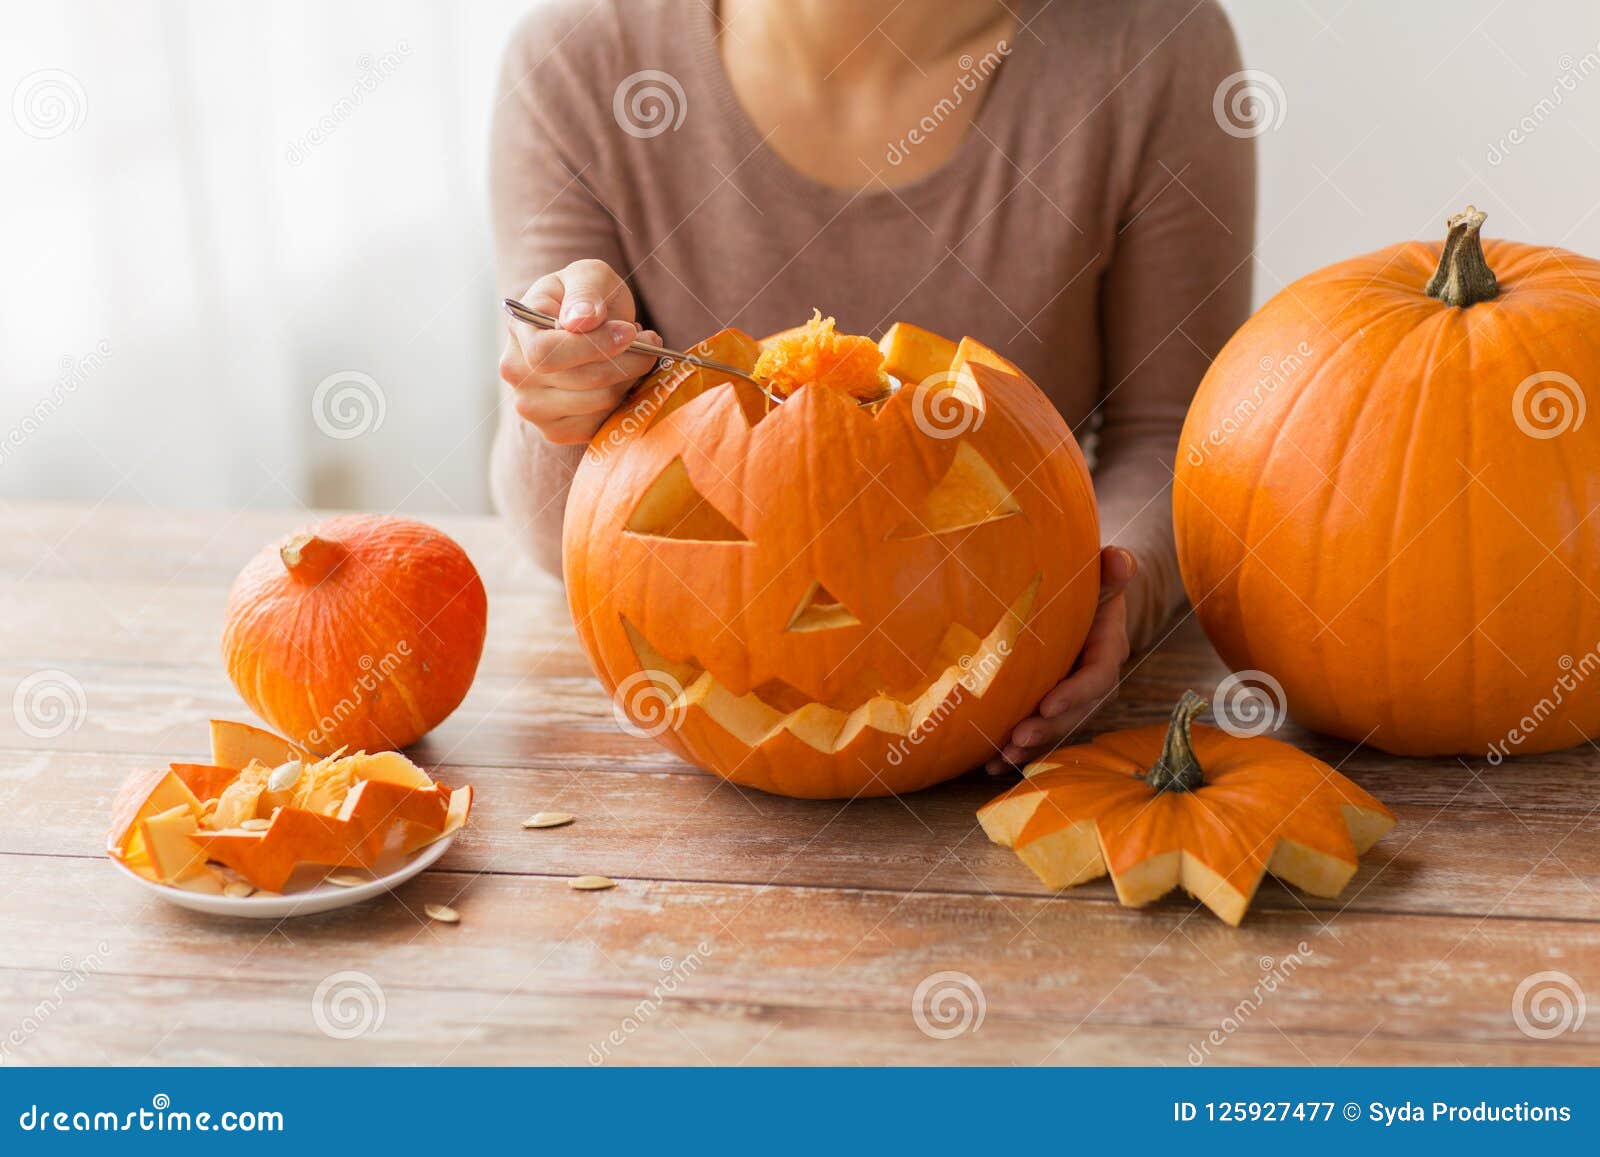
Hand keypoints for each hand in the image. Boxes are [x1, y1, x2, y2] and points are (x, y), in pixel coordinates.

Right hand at [500, 259, 662, 444]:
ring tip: (634, 354)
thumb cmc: (587, 297)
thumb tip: (581, 321)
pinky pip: (599, 424)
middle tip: (650, 342)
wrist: (586, 325)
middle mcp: (516, 372)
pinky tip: (622, 378)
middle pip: (580, 380)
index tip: (630, 333)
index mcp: (519, 330)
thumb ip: (585, 293)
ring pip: (597, 402)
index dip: (596, 346)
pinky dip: (622, 401)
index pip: (549, 353)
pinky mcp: (555, 430)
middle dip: (626, 361)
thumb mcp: (589, 276)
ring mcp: (532, 406)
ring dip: (629, 378)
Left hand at [985, 547, 1138, 774]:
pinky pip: (1039, 732)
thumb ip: (1111, 570)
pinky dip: (1014, 750)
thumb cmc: (1088, 582)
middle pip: (1075, 712)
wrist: (1084, 598)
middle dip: (1047, 729)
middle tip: (1017, 738)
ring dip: (1030, 746)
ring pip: (1056, 728)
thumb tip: (1119, 560)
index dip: (1074, 694)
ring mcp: (1074, 697)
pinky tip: (988, 764)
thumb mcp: (1101, 574)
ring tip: (1000, 756)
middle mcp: (1094, 680)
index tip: (1046, 705)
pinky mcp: (1053, 706)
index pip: (1097, 677)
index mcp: (1107, 649)